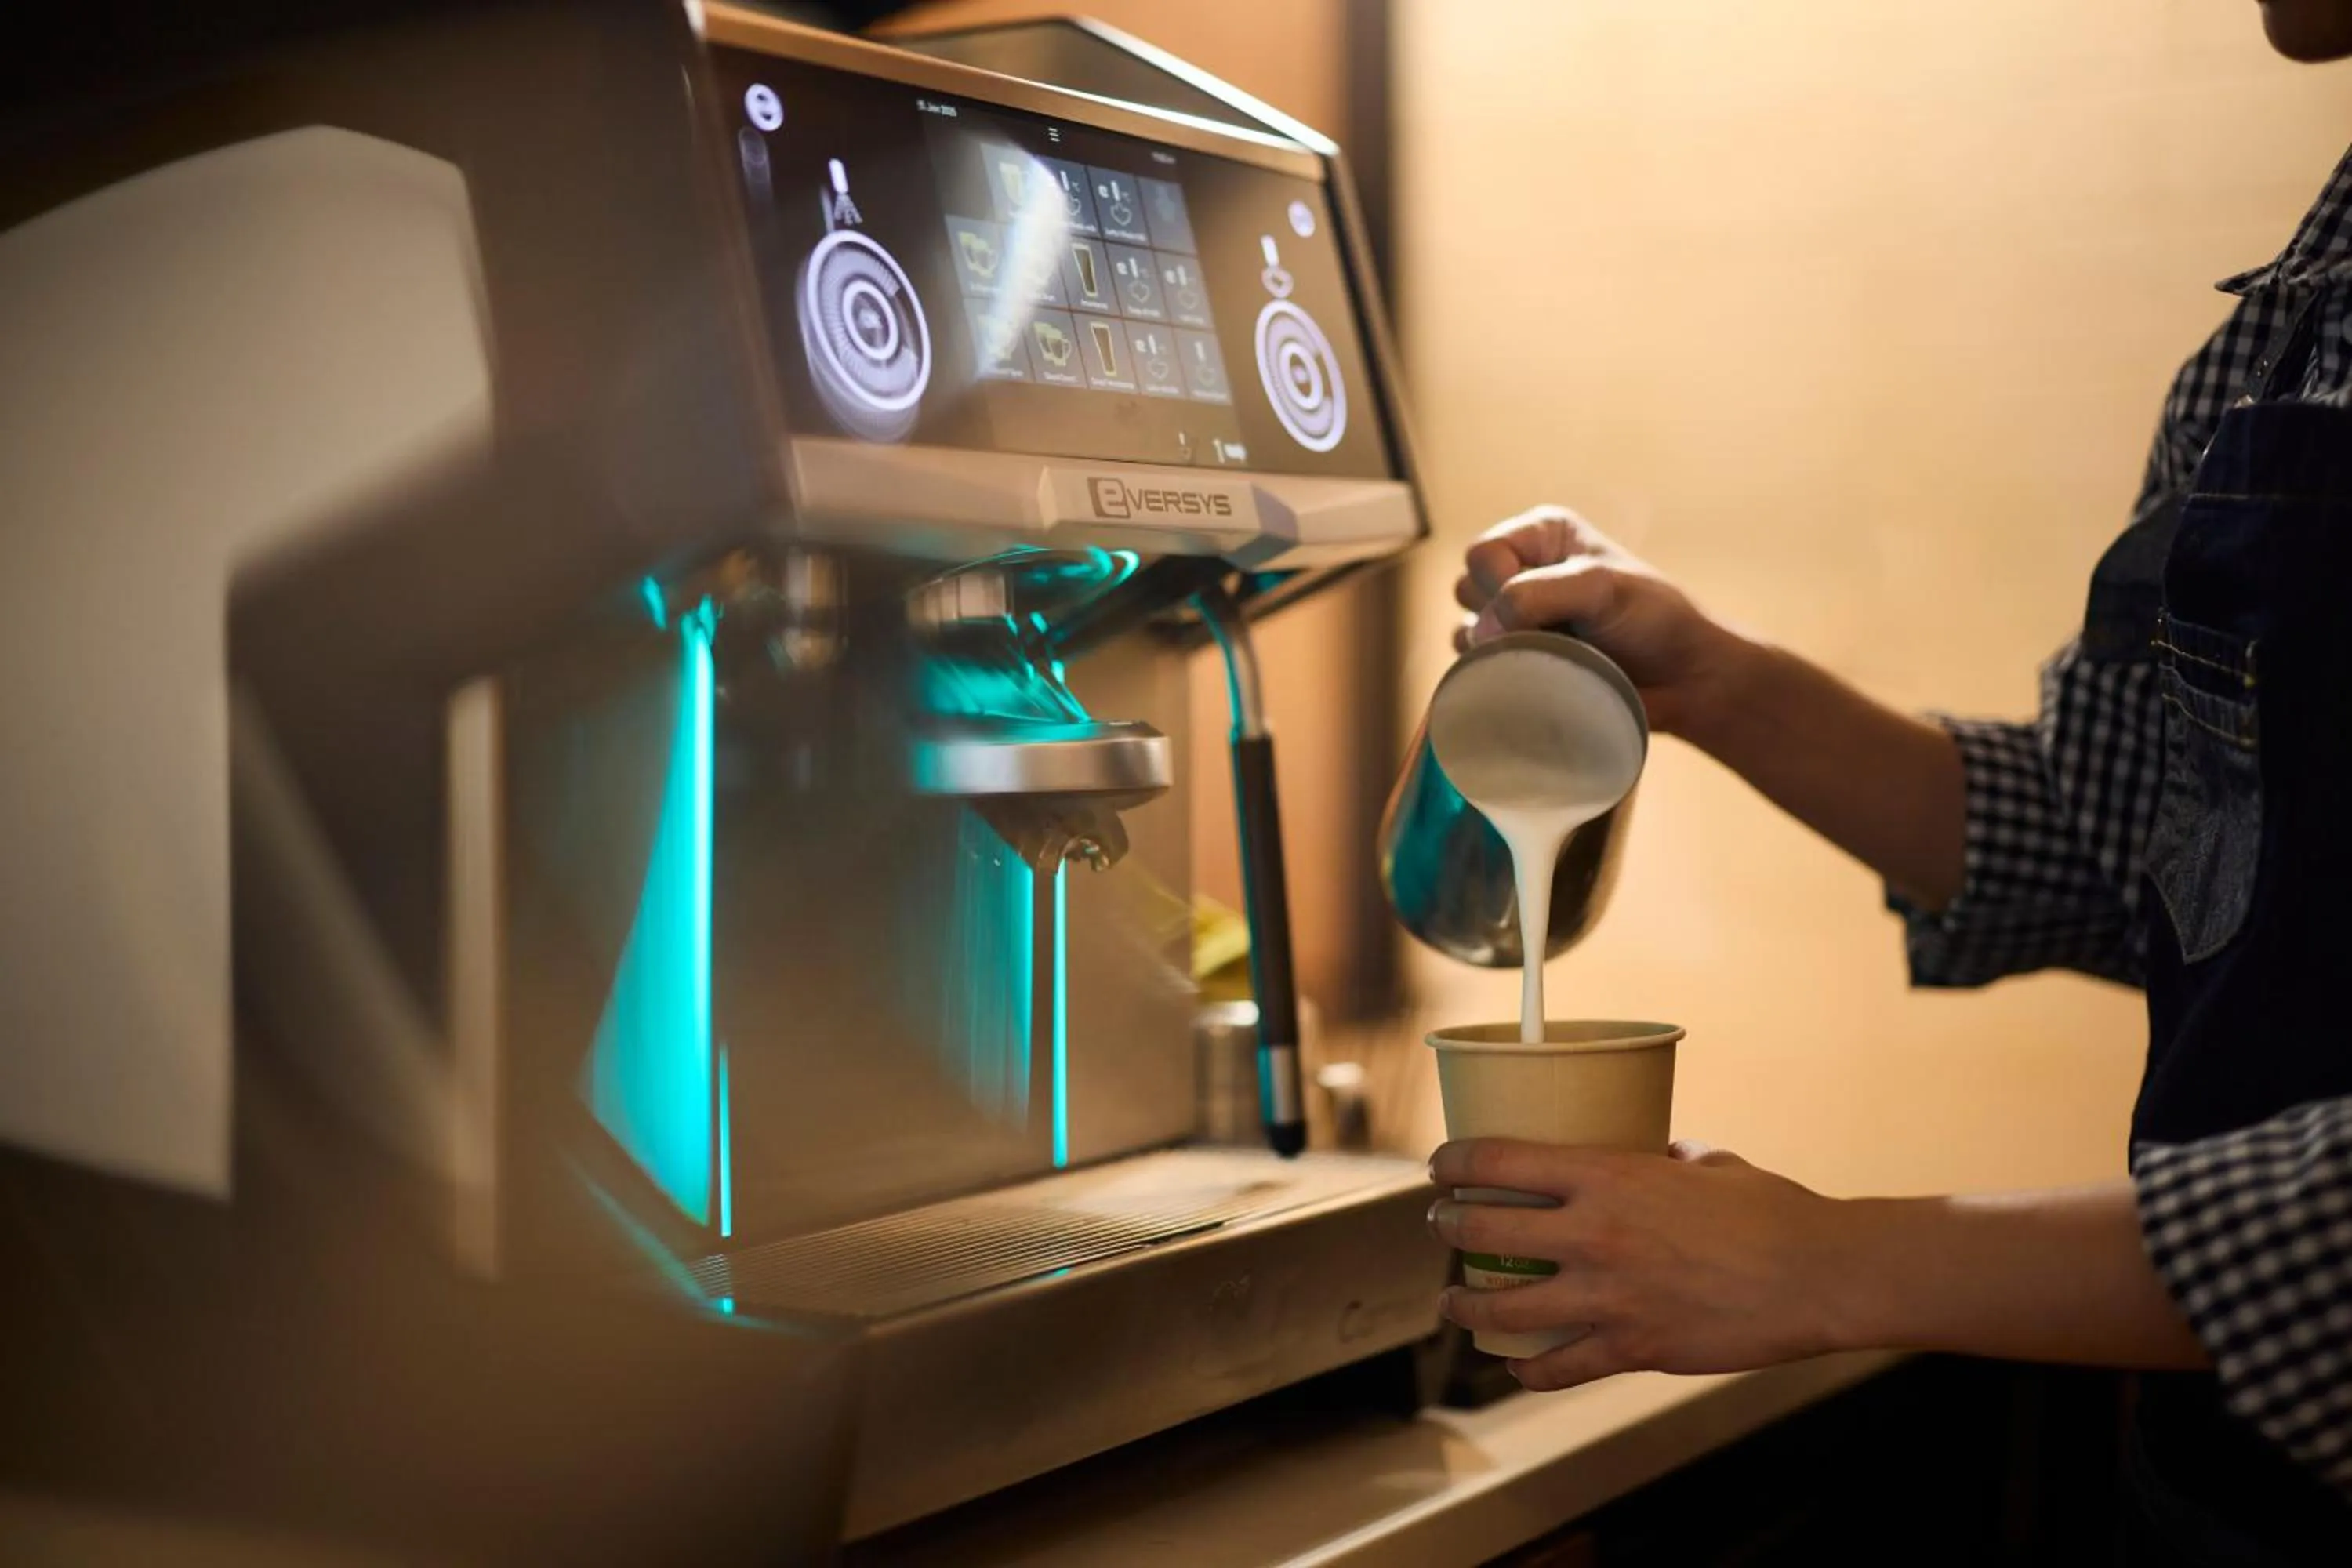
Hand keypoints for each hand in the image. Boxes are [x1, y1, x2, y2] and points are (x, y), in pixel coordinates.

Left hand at [1427, 1138, 1856, 1391]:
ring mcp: (1607, 1296)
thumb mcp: (1712, 1165)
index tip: (1439, 1166)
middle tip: (1442, 1224)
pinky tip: (1519, 1367)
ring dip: (1466, 1303)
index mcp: (1607, 1176)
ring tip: (1453, 1301)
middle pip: (1482, 1229)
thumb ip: (1675, 1159)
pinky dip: (1530, 1370)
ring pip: (1502, 1307)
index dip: (1454, 1162)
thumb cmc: (1774, 1211)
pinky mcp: (1632, 1348)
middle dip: (1448, 1226)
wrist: (1818, 1276)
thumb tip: (1664, 1154)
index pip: (1498, 1159)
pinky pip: (1558, 1367)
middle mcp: (1592, 1234)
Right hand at [1452, 506, 1746, 738]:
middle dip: (1499, 618)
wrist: (1683, 678)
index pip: (1482, 554)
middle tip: (1551, 634)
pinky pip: (1477, 667)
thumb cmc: (1653, 620)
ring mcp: (1518, 619)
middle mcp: (1523, 570)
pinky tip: (1534, 679)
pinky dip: (1496, 675)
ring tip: (1549, 658)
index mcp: (1541, 535)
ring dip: (1497, 650)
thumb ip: (1535, 595)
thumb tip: (1479, 631)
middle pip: (1466, 589)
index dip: (1500, 584)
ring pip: (1465, 630)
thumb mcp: (1600, 588)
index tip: (1544, 610)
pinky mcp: (1519, 659)